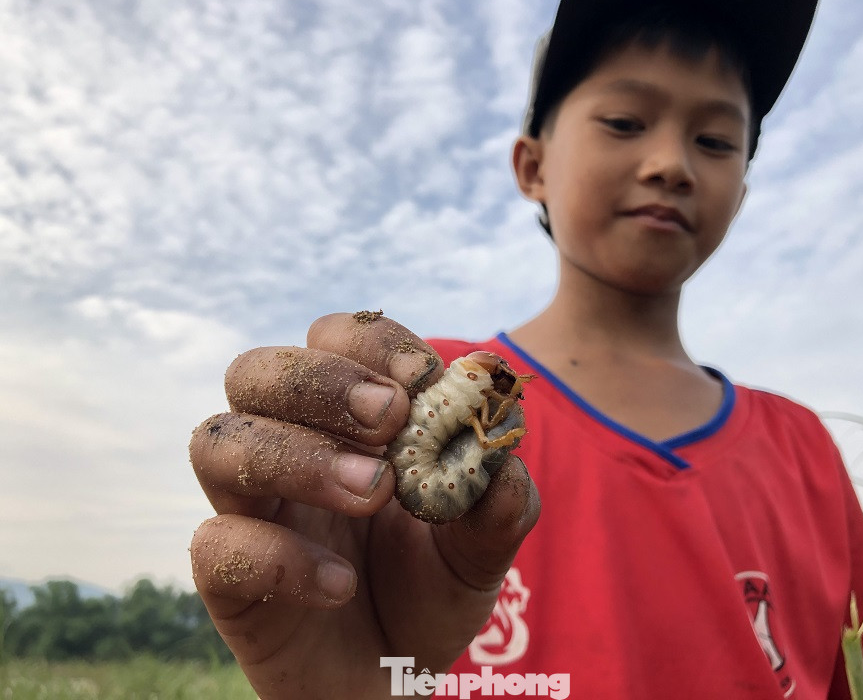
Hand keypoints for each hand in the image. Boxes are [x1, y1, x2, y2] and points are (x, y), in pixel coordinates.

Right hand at [189, 313, 539, 698]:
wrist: (398, 680)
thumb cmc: (431, 591)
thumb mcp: (482, 548)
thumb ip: (499, 504)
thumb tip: (504, 461)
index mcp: (345, 421)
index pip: (331, 338)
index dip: (371, 344)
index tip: (422, 379)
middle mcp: (288, 449)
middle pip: (255, 372)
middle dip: (321, 381)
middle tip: (390, 419)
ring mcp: (252, 511)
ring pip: (216, 442)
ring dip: (297, 456)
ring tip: (374, 492)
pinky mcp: (229, 579)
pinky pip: (215, 547)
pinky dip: (280, 558)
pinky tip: (342, 584)